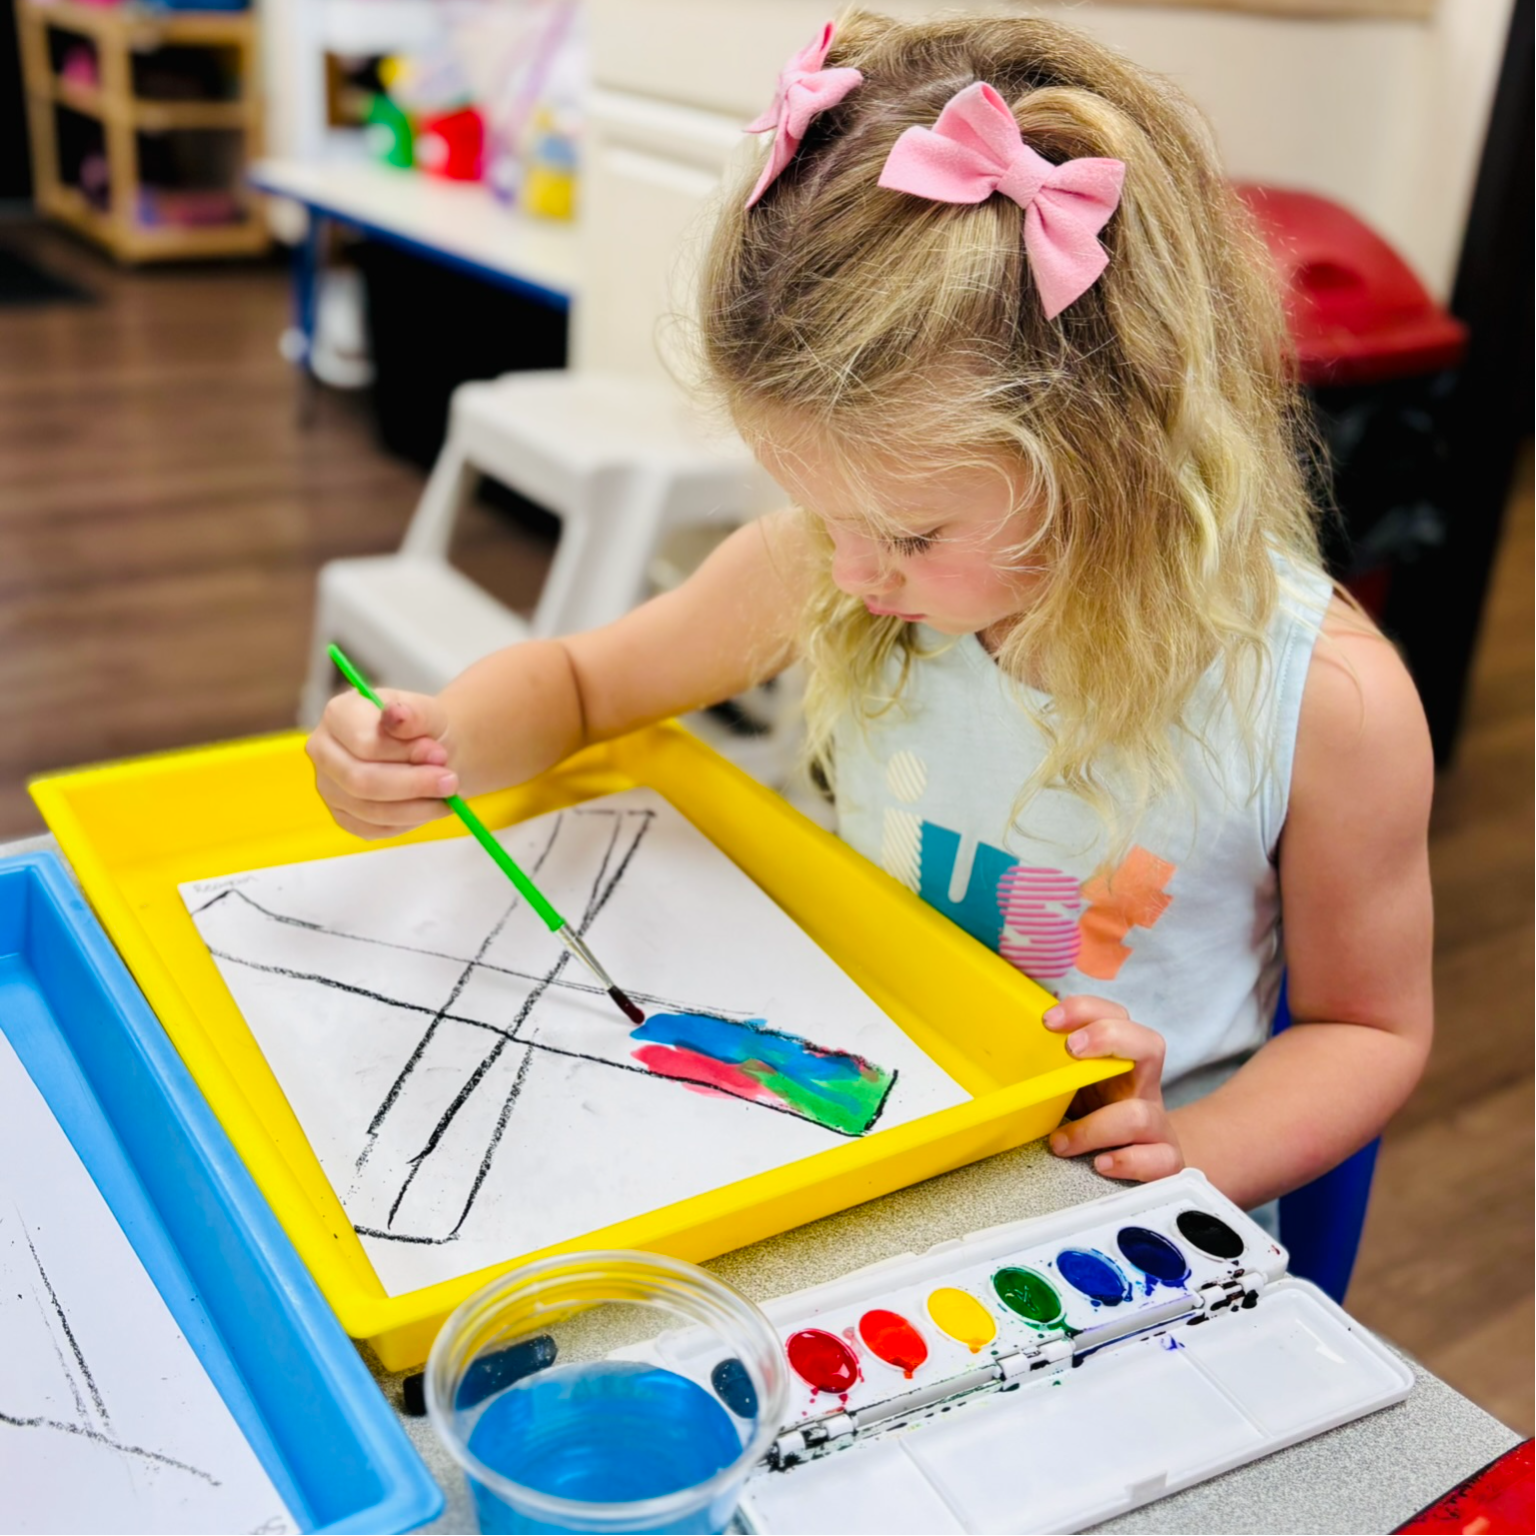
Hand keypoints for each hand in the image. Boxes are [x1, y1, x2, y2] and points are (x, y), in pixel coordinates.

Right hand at [305, 688, 458, 838]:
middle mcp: (323, 751)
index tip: (439, 754)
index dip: (406, 753)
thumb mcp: (428, 712)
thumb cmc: (423, 730)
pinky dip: (409, 821)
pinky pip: (374, 829)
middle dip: (413, 784)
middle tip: (450, 781)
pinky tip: (429, 806)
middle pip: (361, 781)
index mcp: (338, 714)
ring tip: (447, 794)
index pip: (364, 744)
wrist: (428, 753)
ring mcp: (329, 787)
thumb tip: (397, 716)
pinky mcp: (343, 817)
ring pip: (370, 810)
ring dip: (417, 807)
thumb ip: (415, 714)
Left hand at [1043, 995, 1183, 1181]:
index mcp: (1121, 1060)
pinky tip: (1101, 1164)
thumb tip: (1003, 1048)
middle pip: (1149, 1045)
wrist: (1141, 1159)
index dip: (1086, 1011)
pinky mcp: (1164, 1159)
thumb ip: (1051, 1068)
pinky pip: (1162, 1159)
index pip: (1116, 1017)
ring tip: (1060, 1142)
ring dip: (1094, 1128)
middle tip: (1070, 1050)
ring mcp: (1157, 1124)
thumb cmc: (1097, 1115)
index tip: (1049, 1021)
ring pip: (1141, 1115)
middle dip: (1107, 1038)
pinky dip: (1128, 1162)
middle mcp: (1144, 1086)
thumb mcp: (1073, 1085)